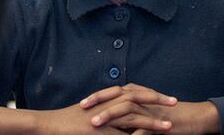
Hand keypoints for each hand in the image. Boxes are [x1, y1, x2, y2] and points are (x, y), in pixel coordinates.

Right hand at [36, 100, 171, 134]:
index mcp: (106, 100)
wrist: (47, 125)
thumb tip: (122, 120)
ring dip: (153, 122)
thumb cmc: (67, 122)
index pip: (133, 93)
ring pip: (133, 117)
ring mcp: (103, 119)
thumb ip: (106, 115)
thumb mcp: (90, 115)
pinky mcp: (99, 132)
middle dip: (157, 100)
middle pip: (137, 98)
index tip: (165, 96)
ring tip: (170, 125)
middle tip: (176, 102)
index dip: (150, 94)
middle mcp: (106, 105)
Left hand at [82, 84, 218, 134]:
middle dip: (98, 102)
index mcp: (136, 92)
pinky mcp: (160, 121)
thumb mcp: (144, 113)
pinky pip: (143, 127)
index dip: (96, 97)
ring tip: (94, 123)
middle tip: (82, 108)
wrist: (193, 119)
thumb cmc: (166, 117)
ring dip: (109, 115)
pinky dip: (131, 134)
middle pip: (116, 95)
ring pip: (126, 108)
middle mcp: (142, 97)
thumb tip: (111, 120)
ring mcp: (151, 108)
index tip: (81, 103)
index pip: (112, 92)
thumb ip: (128, 114)